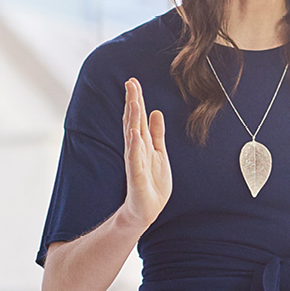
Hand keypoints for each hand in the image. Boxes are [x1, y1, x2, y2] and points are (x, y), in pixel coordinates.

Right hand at [117, 78, 171, 231]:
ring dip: (133, 120)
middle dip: (133, 102)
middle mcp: (137, 149)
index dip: (136, 99)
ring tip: (134, 102)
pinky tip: (134, 134)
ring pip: (133, 137)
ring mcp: (135, 162)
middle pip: (133, 122)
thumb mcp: (159, 153)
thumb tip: (156, 112)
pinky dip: (134, 146)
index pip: (138, 117)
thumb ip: (157, 133)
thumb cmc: (151, 182)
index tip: (133, 81)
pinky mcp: (137, 177)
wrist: (146, 209)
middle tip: (130, 82)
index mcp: (143, 143)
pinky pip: (135, 159)